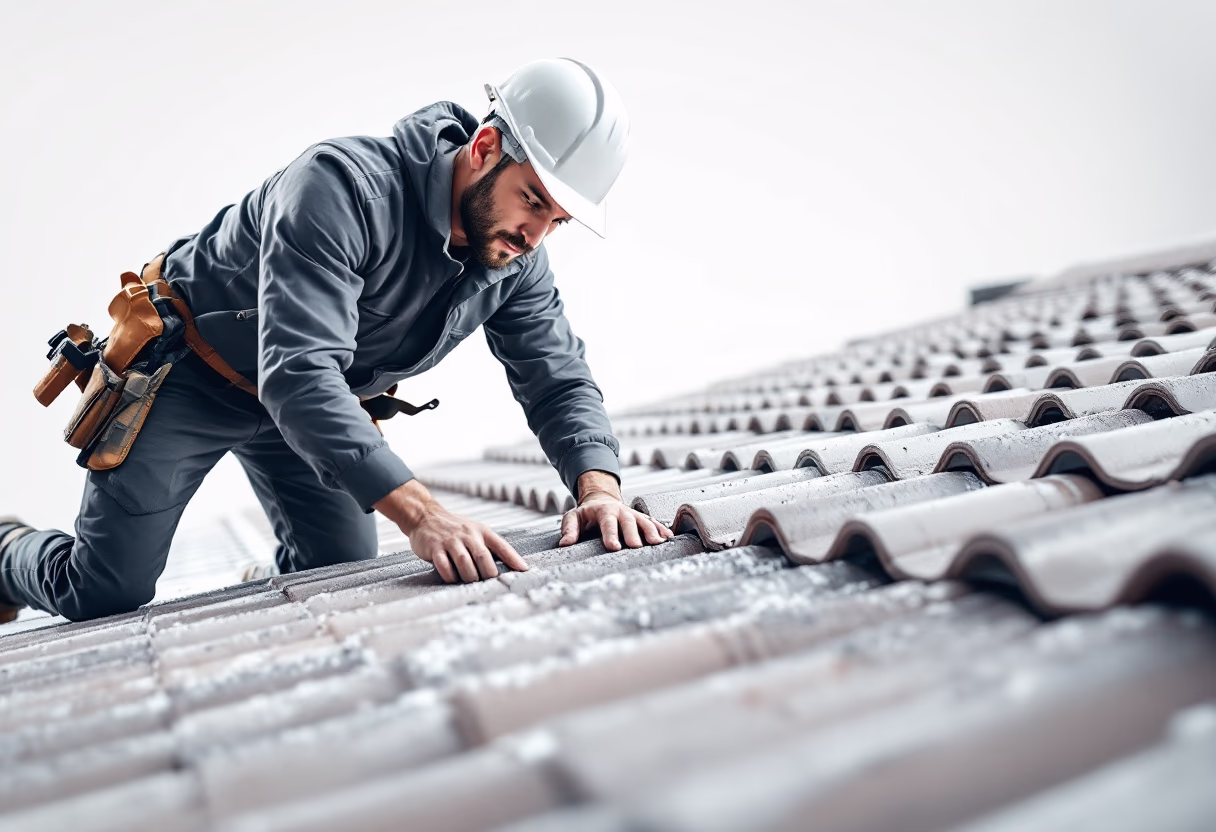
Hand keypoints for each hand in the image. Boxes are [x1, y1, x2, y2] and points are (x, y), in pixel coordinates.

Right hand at [374, 479, 528, 582]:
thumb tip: (510, 566)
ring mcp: (450, 541)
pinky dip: (450, 576)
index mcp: (481, 531)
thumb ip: (489, 546)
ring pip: (465, 563)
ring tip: (471, 582)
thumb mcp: (475, 531)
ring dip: (470, 577)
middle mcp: (467, 535)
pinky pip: (444, 565)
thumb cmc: (454, 528)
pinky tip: (453, 579)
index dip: (513, 559)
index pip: (501, 545)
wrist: (425, 516)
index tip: (524, 571)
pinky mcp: (435, 547)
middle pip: (483, 557)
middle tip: (489, 584)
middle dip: (488, 574)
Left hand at [559, 470, 674, 549]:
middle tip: (637, 547)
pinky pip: (653, 523)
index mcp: (603, 511)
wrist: (601, 500)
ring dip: (652, 531)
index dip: (611, 535)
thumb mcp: (573, 517)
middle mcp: (621, 511)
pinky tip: (669, 538)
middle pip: (629, 522)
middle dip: (634, 533)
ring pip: (644, 521)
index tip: (614, 547)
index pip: (607, 523)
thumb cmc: (586, 514)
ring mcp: (633, 514)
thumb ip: (569, 529)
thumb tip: (564, 544)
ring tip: (659, 543)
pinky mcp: (641, 519)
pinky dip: (661, 529)